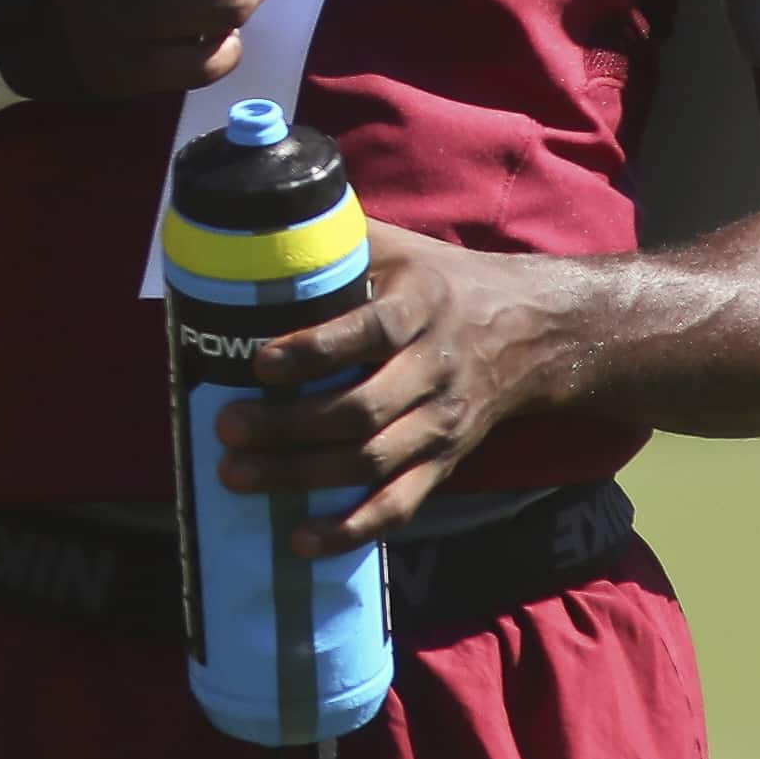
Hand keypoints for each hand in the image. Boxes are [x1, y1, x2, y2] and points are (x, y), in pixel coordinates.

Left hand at [211, 221, 586, 554]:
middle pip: (362, 409)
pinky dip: (351, 529)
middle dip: (289, 426)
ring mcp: (442, 423)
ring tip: (238, 474)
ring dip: (301, 476)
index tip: (260, 363)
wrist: (532, 331)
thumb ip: (338, 238)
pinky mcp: (445, 463)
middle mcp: (435, 368)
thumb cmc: (440, 281)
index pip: (371, 331)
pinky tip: (301, 540)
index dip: (315, 350)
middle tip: (227, 426)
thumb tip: (258, 219)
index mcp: (421, 306)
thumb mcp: (398, 247)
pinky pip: (400, 506)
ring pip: (372, 461)